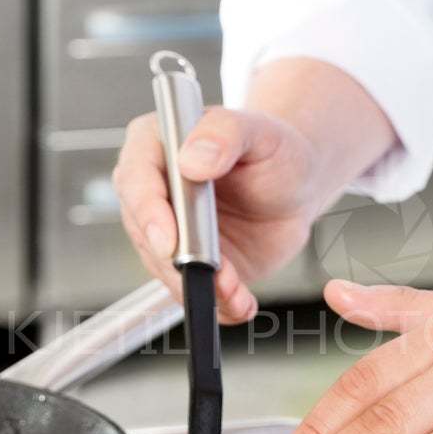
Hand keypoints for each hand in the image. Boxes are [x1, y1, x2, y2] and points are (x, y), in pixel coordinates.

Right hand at [113, 105, 324, 321]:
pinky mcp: (188, 263)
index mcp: (157, 146)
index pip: (136, 178)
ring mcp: (168, 232)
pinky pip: (191, 291)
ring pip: (165, 268)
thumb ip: (226, 134)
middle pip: (144, 230)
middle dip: (176, 258)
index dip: (149, 211)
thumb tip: (194, 158)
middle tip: (213, 269)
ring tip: (235, 287)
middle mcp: (153, 191)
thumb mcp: (258, 131)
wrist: (297, 186)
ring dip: (199, 285)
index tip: (168, 238)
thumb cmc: (273, 150)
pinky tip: (239, 300)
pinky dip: (216, 302)